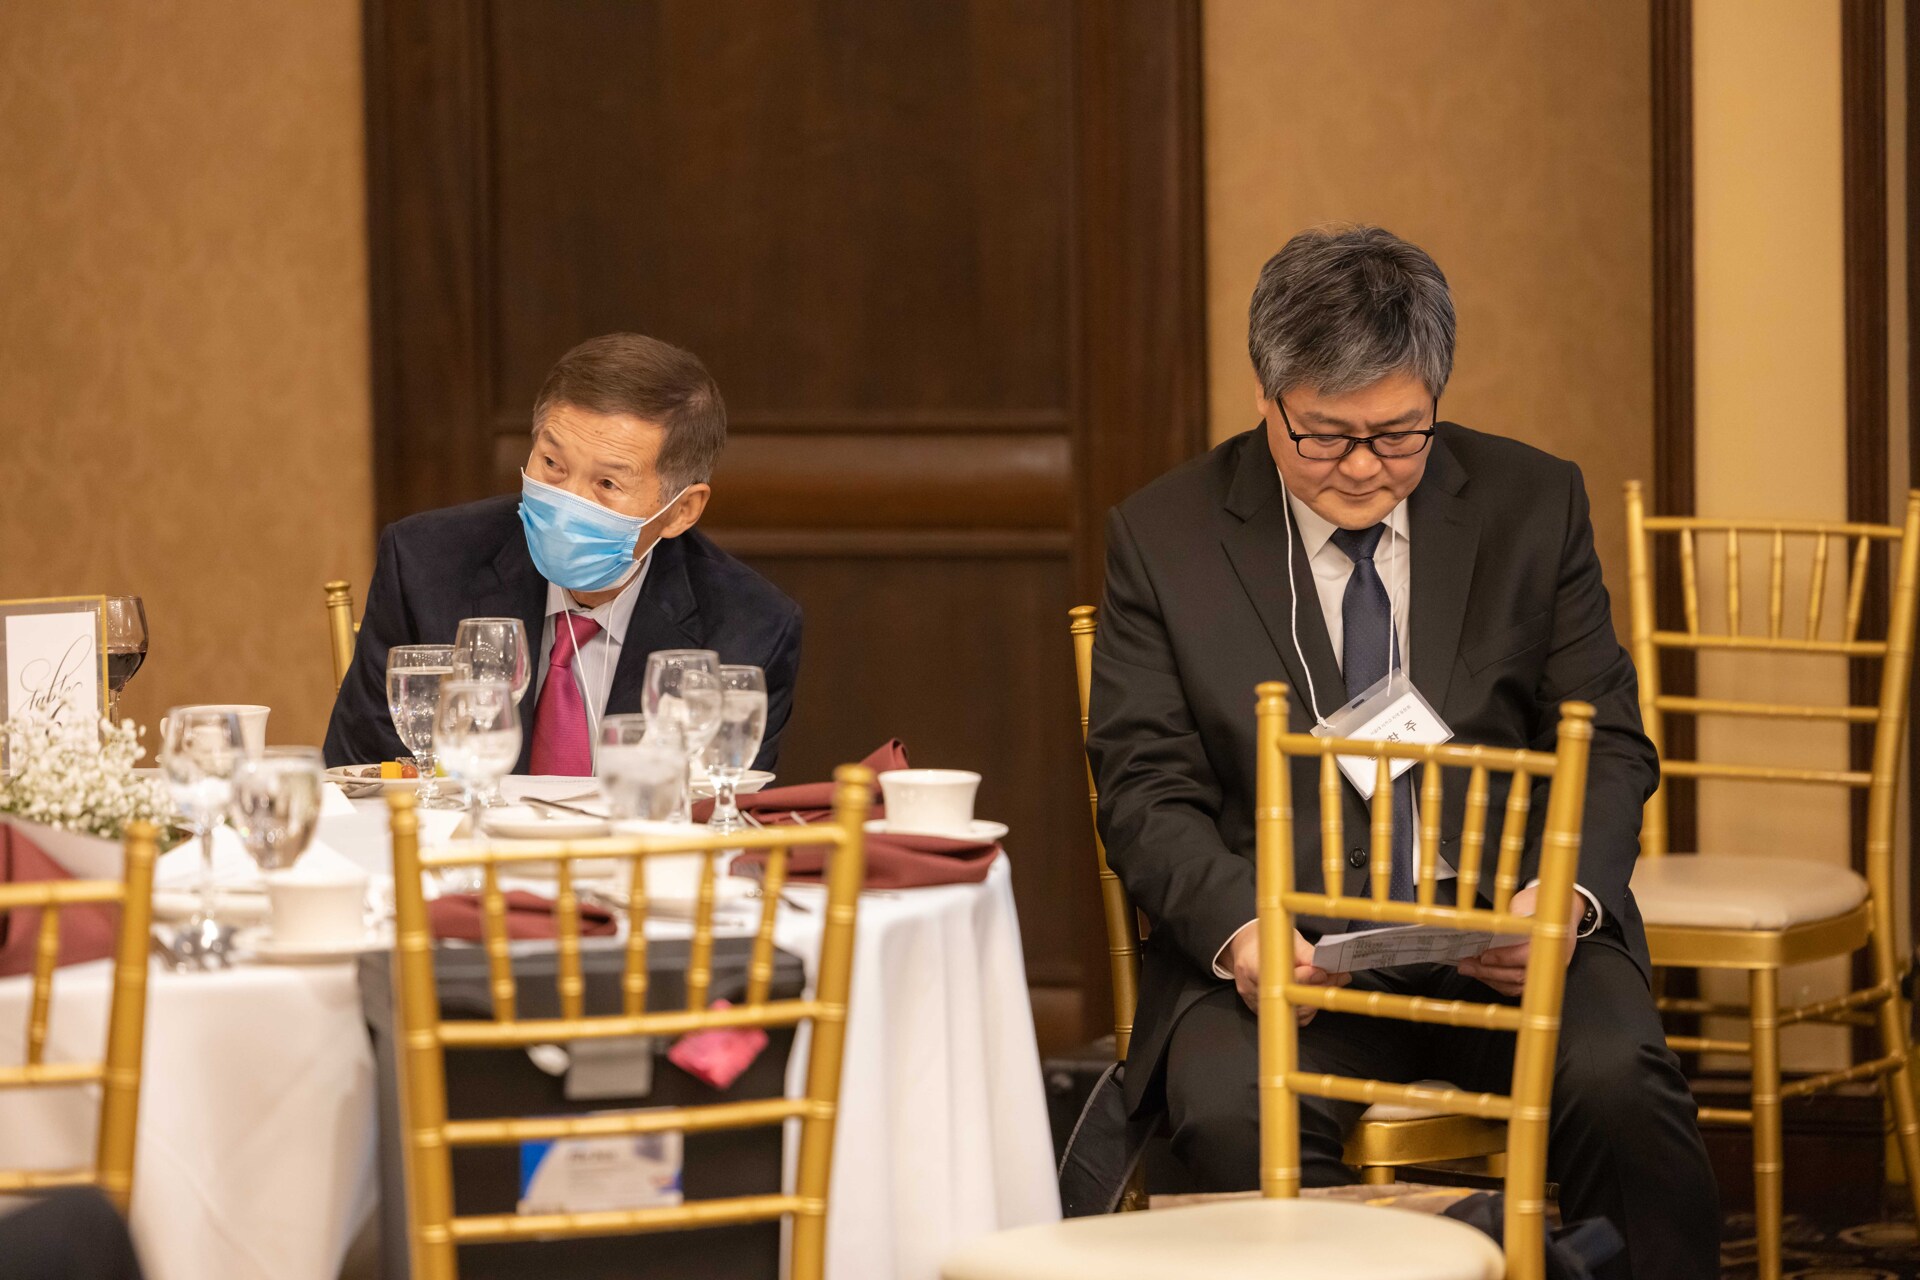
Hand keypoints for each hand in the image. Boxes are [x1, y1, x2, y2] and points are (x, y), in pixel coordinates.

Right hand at [1228, 927, 1350, 1023]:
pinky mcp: (1265, 1013)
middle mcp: (1251, 989)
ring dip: (1317, 998)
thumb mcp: (1285, 939)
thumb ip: (1305, 953)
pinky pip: (1292, 1017)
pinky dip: (1309, 1008)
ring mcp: (1256, 1004)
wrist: (1245, 950)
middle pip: (1289, 999)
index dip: (1304, 977)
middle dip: (1319, 988)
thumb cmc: (1265, 943)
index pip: (1280, 978)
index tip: (1322, 972)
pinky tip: (1318, 994)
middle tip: (1340, 977)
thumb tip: (1328, 965)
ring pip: (1294, 1011)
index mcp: (1251, 966)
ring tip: (1334, 982)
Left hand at [1455, 884, 1574, 996]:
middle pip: (1518, 975)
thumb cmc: (1542, 904)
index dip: (1503, 958)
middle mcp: (1551, 960)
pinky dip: (1499, 983)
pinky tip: (1484, 975)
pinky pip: (1518, 987)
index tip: (1483, 956)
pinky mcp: (1539, 977)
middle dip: (1488, 971)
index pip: (1525, 956)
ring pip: (1516, 985)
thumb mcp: (1526, 902)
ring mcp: (1547, 971)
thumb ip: (1511, 917)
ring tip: (1470, 970)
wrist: (1562, 908)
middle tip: (1466, 965)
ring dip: (1490, 979)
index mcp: (1550, 940)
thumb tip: (1488, 928)